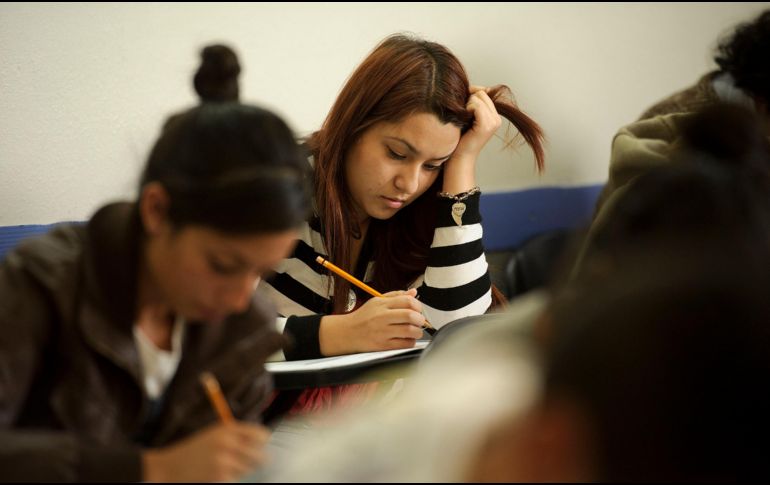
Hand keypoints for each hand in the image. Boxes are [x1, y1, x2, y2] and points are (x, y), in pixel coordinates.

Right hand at [142, 421, 270, 481]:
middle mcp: (228, 443)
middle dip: (255, 461)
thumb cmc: (194, 450)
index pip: (261, 435)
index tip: (257, 448)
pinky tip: (218, 475)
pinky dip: (230, 479)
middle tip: (245, 462)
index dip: (262, 443)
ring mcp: (224, 461)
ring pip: (248, 470)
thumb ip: (237, 435)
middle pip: (260, 456)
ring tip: (225, 467)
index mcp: (228, 429)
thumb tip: (264, 442)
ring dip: (241, 471)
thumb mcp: (214, 434)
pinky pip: (236, 480)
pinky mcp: (220, 477)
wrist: (168, 467)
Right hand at [319, 288, 425, 354]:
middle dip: (420, 319)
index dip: (418, 305)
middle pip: (410, 315)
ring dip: (417, 331)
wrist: (347, 333)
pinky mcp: (382, 345)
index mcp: (382, 304)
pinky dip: (411, 342)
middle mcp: (382, 317)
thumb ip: (396, 296)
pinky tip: (407, 339)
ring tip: (415, 331)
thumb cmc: (363, 317)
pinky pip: (404, 344)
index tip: (418, 310)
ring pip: (409, 331)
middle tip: (419, 321)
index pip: (407, 301)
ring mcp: (382, 332)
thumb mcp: (377, 301)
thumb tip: (413, 293)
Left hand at [454, 86, 502, 161]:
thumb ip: (472, 102)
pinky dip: (467, 109)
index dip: (472, 93)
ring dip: (467, 104)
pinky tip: (464, 118)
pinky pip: (476, 106)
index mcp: (494, 115)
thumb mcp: (467, 116)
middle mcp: (497, 118)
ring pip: (478, 97)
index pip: (484, 92)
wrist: (459, 156)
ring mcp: (494, 122)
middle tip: (462, 113)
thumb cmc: (459, 137)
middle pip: (481, 92)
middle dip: (469, 98)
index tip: (463, 103)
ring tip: (463, 117)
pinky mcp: (487, 125)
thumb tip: (472, 87)